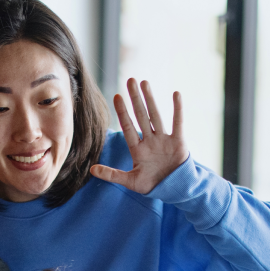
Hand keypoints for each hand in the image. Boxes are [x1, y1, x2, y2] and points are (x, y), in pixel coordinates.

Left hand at [89, 79, 188, 195]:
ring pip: (156, 116)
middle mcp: (150, 141)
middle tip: (130, 80)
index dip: (123, 112)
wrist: (174, 190)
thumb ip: (112, 175)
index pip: (128, 127)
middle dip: (135, 99)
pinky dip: (177, 109)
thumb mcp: (130, 181)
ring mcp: (164, 140)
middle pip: (141, 116)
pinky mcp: (178, 142)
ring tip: (145, 82)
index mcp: (138, 149)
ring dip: (150, 99)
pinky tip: (175, 94)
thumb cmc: (152, 185)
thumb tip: (91, 170)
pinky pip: (178, 123)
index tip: (117, 96)